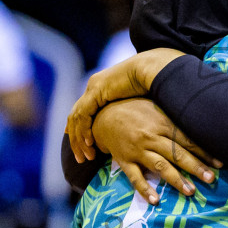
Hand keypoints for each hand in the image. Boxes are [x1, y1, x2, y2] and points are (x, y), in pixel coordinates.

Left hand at [67, 49, 185, 159]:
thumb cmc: (151, 84)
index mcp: (100, 88)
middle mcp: (93, 87)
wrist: (152, 69)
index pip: (82, 111)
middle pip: (75, 117)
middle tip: (81, 158)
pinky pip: (84, 115)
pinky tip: (89, 143)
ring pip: (76, 118)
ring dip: (79, 139)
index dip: (79, 129)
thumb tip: (132, 129)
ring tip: (86, 156)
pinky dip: (84, 130)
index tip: (82, 146)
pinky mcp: (96, 92)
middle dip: (76, 139)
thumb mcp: (135, 103)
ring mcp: (93, 88)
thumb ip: (126, 114)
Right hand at [92, 98, 218, 203]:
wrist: (103, 114)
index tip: (220, 163)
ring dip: (176, 180)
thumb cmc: (135, 109)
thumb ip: (175, 118)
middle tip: (211, 179)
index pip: (187, 140)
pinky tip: (156, 200)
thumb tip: (200, 123)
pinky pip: (135, 177)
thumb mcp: (156, 107)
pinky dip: (145, 189)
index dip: (204, 152)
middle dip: (196, 167)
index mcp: (162, 123)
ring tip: (191, 191)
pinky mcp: (124, 160)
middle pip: (177, 154)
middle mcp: (151, 137)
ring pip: (160, 167)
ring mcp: (137, 150)